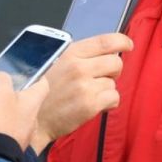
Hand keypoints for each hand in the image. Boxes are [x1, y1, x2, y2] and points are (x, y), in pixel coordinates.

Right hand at [31, 33, 131, 153]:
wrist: (33, 119)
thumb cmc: (43, 92)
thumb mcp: (56, 63)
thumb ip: (78, 57)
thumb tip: (104, 52)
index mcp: (70, 53)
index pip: (105, 41)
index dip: (122, 41)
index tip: (128, 45)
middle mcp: (79, 67)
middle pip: (116, 62)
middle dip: (113, 71)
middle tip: (102, 78)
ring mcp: (85, 86)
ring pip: (113, 83)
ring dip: (106, 89)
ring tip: (89, 95)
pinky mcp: (89, 105)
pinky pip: (114, 98)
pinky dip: (108, 103)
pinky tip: (93, 105)